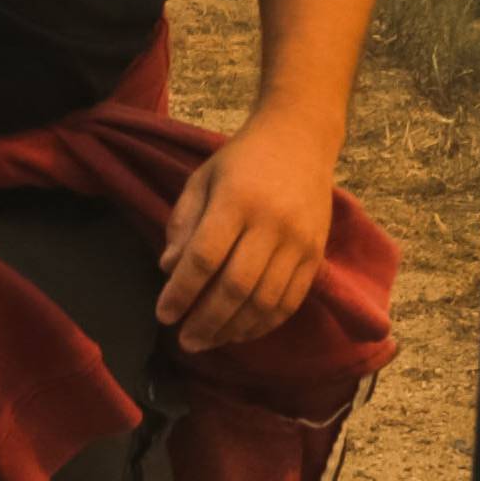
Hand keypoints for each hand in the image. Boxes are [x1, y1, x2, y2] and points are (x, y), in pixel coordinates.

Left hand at [155, 105, 334, 350]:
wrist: (300, 139)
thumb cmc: (241, 160)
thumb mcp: (202, 178)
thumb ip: (183, 222)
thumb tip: (169, 269)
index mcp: (236, 199)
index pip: (205, 257)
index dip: (182, 292)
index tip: (163, 314)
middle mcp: (271, 223)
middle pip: (235, 286)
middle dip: (206, 321)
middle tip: (184, 341)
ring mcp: (299, 242)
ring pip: (264, 301)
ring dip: (233, 330)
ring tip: (208, 341)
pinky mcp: (316, 256)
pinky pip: (290, 302)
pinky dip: (264, 325)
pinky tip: (241, 332)